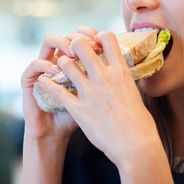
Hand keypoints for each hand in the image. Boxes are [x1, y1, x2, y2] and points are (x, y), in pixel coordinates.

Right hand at [21, 26, 99, 139]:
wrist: (56, 135)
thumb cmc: (79, 117)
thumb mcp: (96, 97)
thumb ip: (104, 81)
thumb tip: (127, 69)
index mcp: (73, 62)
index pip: (81, 37)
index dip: (90, 34)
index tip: (100, 40)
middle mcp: (57, 60)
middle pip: (67, 34)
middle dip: (78, 35)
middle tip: (88, 44)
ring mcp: (43, 68)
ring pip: (48, 41)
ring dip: (61, 43)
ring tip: (72, 54)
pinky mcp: (29, 80)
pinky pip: (34, 65)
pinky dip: (45, 64)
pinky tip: (55, 70)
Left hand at [40, 31, 160, 165]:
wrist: (136, 147)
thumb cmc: (140, 125)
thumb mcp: (135, 94)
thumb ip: (124, 82)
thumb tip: (121, 77)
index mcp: (120, 72)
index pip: (107, 38)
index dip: (97, 36)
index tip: (93, 42)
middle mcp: (103, 77)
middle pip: (81, 45)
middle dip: (73, 45)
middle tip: (71, 51)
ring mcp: (89, 92)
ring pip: (65, 64)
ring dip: (61, 64)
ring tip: (59, 68)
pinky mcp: (78, 109)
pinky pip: (57, 91)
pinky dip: (48, 85)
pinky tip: (44, 82)